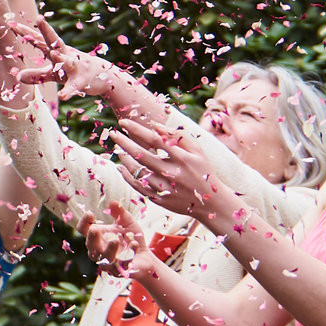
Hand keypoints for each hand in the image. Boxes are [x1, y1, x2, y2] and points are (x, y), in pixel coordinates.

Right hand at [83, 197, 145, 270]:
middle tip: (95, 230)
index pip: (84, 230)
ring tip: (115, 240)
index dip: (84, 223)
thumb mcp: (127, 223)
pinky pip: (122, 263)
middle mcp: (100, 250)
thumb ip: (120, 213)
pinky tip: (134, 243)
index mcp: (98, 237)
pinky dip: (129, 253)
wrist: (145, 256)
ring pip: (104, 259)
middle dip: (92, 239)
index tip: (90, 214)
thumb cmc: (131, 238)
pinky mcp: (121, 270)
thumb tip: (113, 202)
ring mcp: (109, 262)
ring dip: (109, 250)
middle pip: (90, 247)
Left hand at [113, 111, 233, 232]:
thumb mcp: (197, 151)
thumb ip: (178, 136)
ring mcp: (165, 188)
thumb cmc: (203, 171)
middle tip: (113, 134)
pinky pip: (138, 187)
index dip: (137, 130)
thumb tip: (154, 125)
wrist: (211, 203)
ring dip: (125, 159)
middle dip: (124, 143)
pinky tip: (121, 167)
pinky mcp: (160, 200)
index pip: (154, 140)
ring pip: (138, 172)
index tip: (123, 122)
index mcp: (182, 158)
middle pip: (142, 155)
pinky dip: (127, 176)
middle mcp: (172, 173)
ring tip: (118, 149)